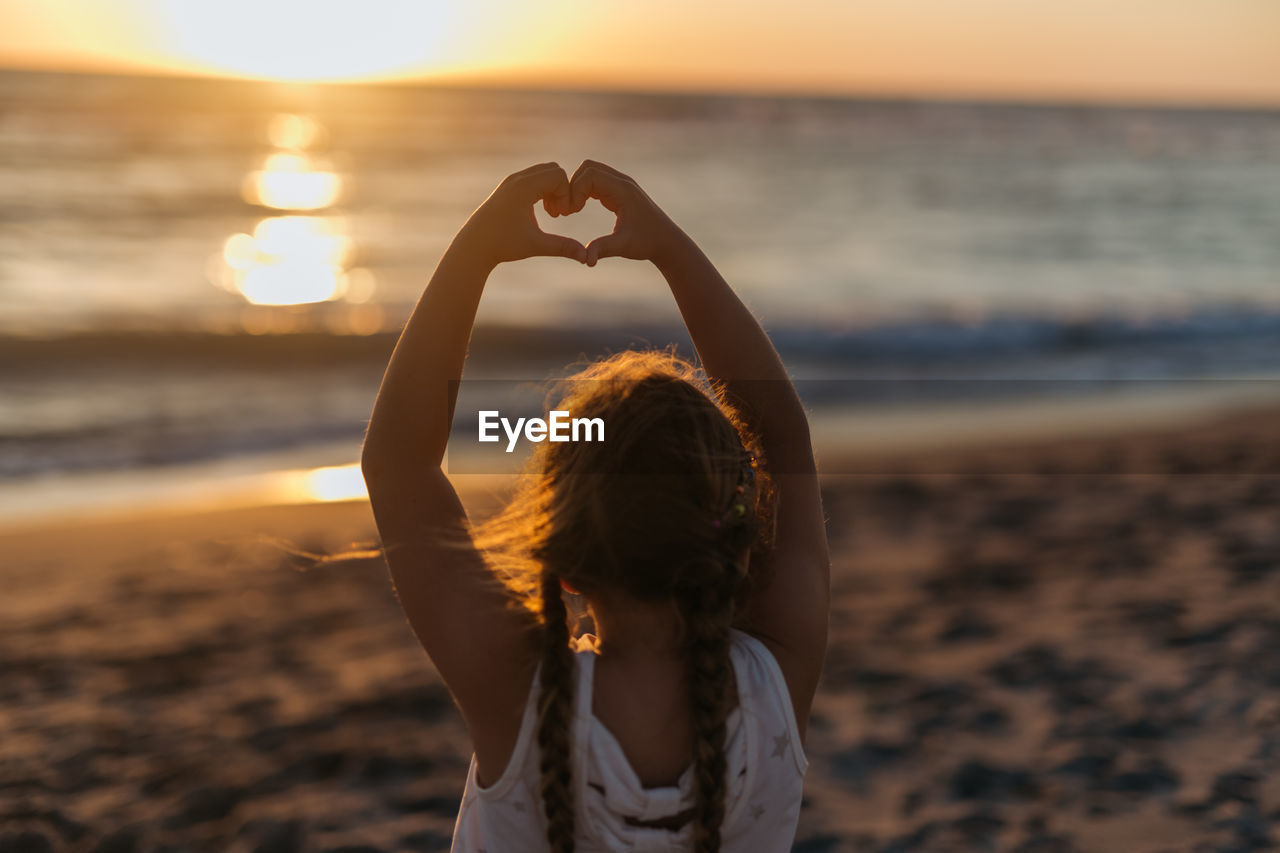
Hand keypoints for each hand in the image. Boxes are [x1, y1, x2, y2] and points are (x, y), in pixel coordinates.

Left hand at [456, 163, 587, 267]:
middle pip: (553, 169)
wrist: (474, 246)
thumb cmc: (503, 245)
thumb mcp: (536, 245)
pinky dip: (543, 190)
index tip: (562, 216)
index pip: (559, 176)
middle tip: (559, 214)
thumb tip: (586, 256)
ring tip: (552, 214)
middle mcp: (517, 179)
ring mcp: (511, 181)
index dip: (567, 194)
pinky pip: (534, 178)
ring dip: (552, 190)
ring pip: (544, 173)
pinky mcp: (508, 187)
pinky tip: (541, 212)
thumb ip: (563, 247)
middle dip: (561, 189)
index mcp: (524, 187)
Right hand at [566, 160, 681, 266]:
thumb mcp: (623, 246)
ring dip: (577, 186)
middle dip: (572, 185)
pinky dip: (583, 190)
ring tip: (571, 210)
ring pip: (591, 171)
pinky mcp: (619, 190)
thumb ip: (603, 249)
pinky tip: (579, 208)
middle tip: (567, 209)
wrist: (666, 242)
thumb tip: (585, 260)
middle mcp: (622, 182)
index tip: (570, 212)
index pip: (590, 175)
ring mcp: (621, 184)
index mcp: (623, 190)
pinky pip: (596, 181)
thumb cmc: (647, 243)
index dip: (575, 190)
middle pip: (588, 167)